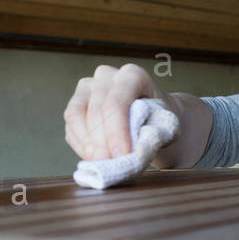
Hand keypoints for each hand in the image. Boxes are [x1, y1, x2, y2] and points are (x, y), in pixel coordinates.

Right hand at [63, 63, 177, 161]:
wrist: (153, 117)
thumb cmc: (161, 120)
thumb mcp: (167, 126)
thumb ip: (153, 136)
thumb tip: (133, 152)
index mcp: (133, 75)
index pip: (117, 102)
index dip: (116, 131)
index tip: (122, 155)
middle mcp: (106, 76)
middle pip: (96, 110)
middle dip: (101, 142)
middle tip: (109, 164)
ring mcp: (87, 88)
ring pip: (75, 114)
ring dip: (86, 143)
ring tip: (100, 163)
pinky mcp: (76, 104)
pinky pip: (70, 126)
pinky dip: (80, 145)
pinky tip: (93, 159)